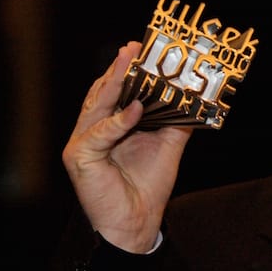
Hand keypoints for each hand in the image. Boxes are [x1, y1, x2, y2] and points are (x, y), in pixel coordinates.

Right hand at [62, 41, 191, 252]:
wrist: (137, 223)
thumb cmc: (147, 187)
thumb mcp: (168, 145)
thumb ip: (175, 120)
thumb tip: (193, 94)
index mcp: (110, 124)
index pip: (117, 90)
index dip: (128, 69)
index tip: (144, 48)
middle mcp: (92, 129)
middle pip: (104, 91)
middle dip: (119, 68)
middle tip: (134, 47)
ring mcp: (82, 142)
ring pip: (98, 105)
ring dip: (115, 83)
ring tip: (130, 62)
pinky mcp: (78, 157)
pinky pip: (99, 134)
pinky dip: (118, 122)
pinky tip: (136, 110)